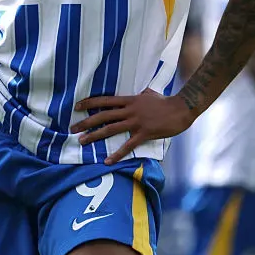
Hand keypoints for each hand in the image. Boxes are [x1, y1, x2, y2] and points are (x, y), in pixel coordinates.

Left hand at [72, 89, 194, 164]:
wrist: (181, 108)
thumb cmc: (166, 101)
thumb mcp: (150, 93)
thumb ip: (141, 94)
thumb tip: (140, 93)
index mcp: (129, 100)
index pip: (105, 101)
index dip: (90, 103)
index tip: (77, 107)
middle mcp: (129, 110)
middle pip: (103, 116)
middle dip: (86, 122)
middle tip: (72, 129)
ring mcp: (136, 122)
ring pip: (111, 129)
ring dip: (95, 136)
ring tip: (82, 141)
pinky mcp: (144, 133)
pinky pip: (128, 145)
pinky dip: (117, 154)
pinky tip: (107, 161)